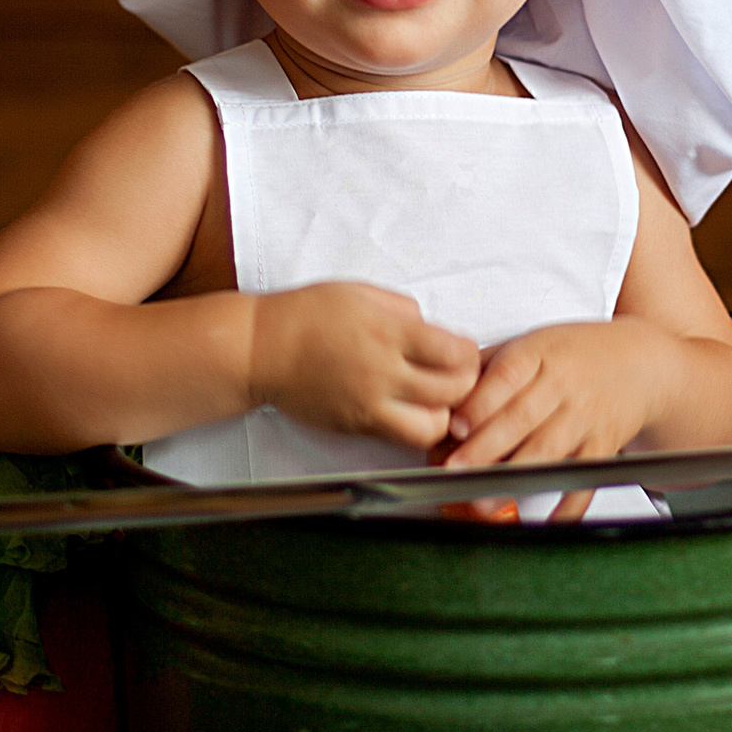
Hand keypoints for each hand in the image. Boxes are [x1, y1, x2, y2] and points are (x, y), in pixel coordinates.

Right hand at [250, 282, 479, 450]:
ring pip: (432, 427)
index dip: (469, 354)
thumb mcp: (361, 293)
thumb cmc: (306, 316)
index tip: (463, 351)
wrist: (261, 350)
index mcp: (387, 332)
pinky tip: (411, 411)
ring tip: (435, 399)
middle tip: (457, 376)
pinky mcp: (356, 427)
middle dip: (465, 384)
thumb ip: (405, 311)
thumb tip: (434, 332)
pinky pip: (400, 438)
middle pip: (453, 392)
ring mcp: (368, 405)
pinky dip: (415, 427)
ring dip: (443, 414)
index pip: (456, 354)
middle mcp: (381, 372)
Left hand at [438, 321, 662, 519]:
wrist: (640, 364)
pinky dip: (567, 505)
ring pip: (548, 451)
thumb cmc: (577, 355)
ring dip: (515, 478)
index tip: (455, 426)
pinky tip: (545, 522)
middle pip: (522, 419)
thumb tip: (442, 392)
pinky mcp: (603, 447)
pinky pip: (584, 479)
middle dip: (486, 448)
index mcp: (540, 355)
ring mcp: (586, 418)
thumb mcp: (533, 343)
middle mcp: (564, 386)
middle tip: (456, 470)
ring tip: (484, 500)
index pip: (507, 377)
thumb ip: (489, 366)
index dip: (480, 403)